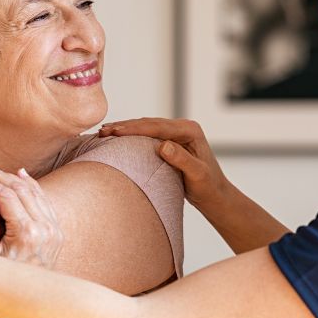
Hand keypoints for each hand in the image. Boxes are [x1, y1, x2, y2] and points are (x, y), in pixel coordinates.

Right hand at [0, 166, 62, 268]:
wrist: (26, 298)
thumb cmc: (0, 278)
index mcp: (26, 233)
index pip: (6, 196)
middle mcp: (45, 228)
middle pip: (21, 190)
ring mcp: (54, 229)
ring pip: (34, 192)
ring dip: (14, 179)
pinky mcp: (57, 230)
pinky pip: (44, 201)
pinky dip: (32, 186)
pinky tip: (20, 175)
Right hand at [99, 117, 230, 212]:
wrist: (215, 194)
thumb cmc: (208, 187)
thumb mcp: (198, 175)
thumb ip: (182, 160)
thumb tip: (163, 145)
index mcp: (190, 130)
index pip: (157, 126)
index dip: (134, 128)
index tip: (115, 131)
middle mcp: (183, 127)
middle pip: (149, 123)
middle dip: (125, 126)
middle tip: (103, 130)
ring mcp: (176, 133)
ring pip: (146, 127)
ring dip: (125, 129)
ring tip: (104, 132)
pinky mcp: (170, 141)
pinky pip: (147, 135)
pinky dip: (131, 136)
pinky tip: (117, 138)